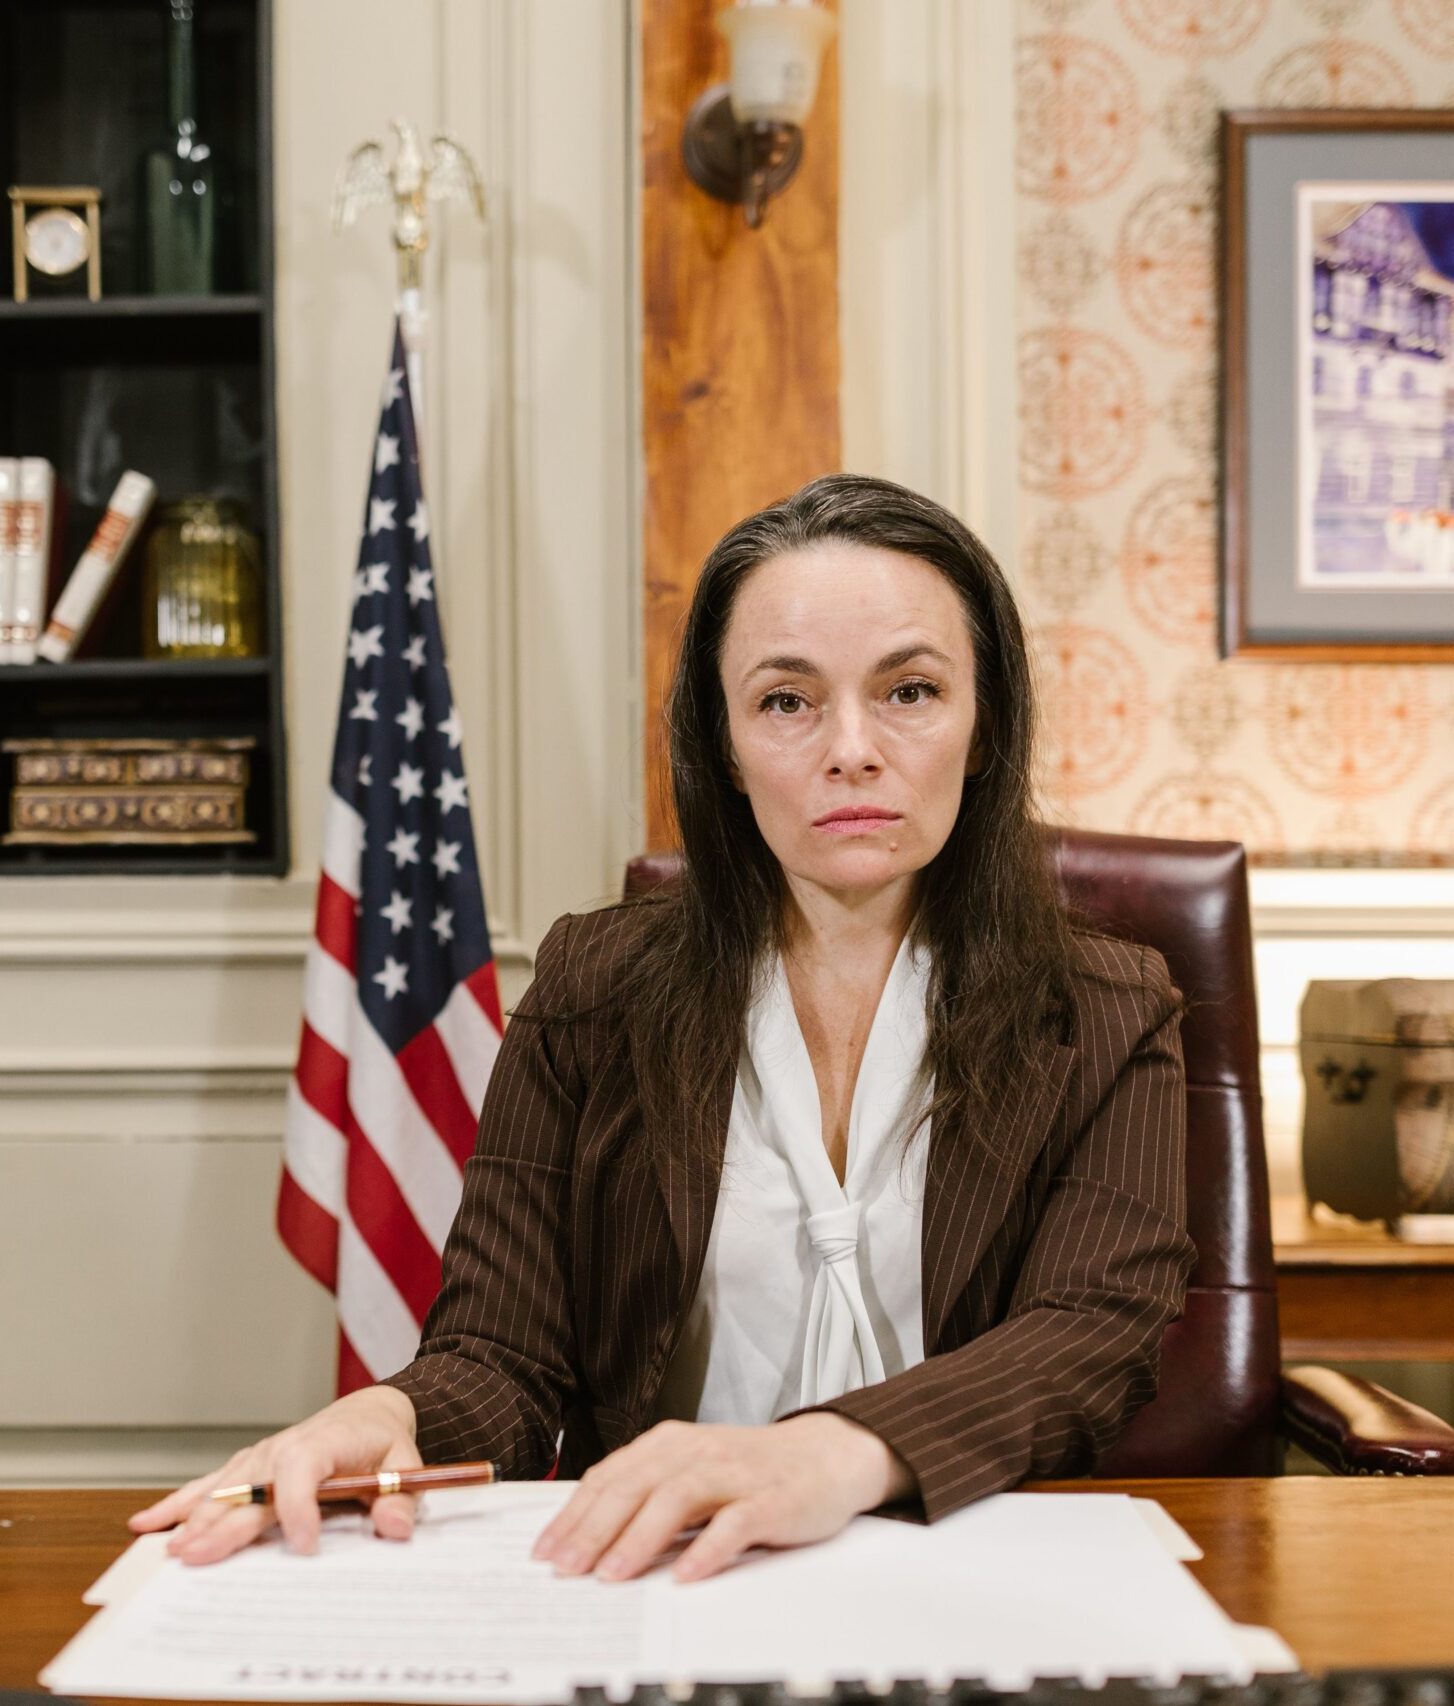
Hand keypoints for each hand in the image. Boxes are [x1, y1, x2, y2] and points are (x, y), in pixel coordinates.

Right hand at [127, 1385, 421, 1565]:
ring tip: (174, 1550)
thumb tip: (397, 1528)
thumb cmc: (383, 1441)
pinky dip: (177, 1504)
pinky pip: (210, 1485)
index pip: (302, 1469)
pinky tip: (147, 1524)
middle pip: (251, 1487)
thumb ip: (400, 1498)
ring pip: (223, 1489)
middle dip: (225, 1524)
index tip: (304, 1544)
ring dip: (196, 1519)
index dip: (298, 1506)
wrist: (369, 1413)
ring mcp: (261, 1458)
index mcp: (324, 1443)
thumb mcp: (403, 1464)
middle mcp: (284, 1448)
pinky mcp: (248, 1467)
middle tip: (199, 1557)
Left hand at [530, 1414, 913, 1583]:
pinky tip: (686, 1574)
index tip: (545, 1551)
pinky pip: (735, 1523)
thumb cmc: (750, 1469)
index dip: (575, 1514)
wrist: (825, 1454)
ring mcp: (734, 1474)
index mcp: (671, 1444)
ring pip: (677, 1499)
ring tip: (612, 1575)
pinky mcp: (771, 1499)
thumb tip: (589, 1535)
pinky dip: (708, 1548)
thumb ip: (648, 1493)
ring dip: (640, 1538)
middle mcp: (697, 1452)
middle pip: (636, 1486)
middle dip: (594, 1529)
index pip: (611, 1476)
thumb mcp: (692, 1470)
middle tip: (566, 1568)